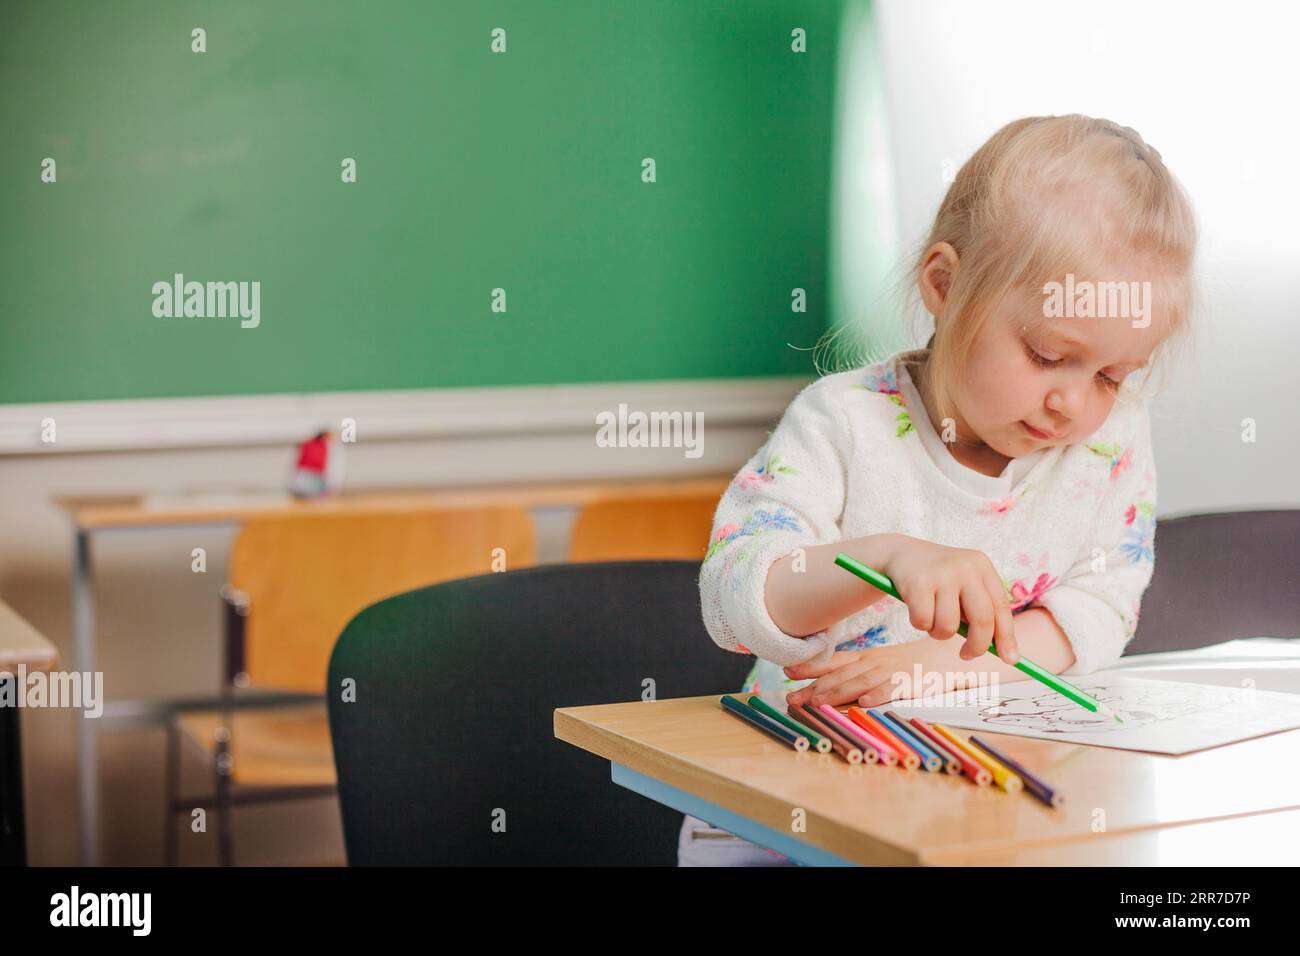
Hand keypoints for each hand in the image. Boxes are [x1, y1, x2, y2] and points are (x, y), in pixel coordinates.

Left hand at [784, 638, 962, 708]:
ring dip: (838, 693)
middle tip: (793, 699)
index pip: (834, 661)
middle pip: (841, 675)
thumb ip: (856, 671)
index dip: (810, 666)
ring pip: (861, 683)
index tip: (787, 671)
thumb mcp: (881, 662)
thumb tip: (823, 686)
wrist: (949, 656)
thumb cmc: (912, 663)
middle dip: (815, 688)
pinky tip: (865, 704)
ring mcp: (893, 672)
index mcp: (868, 658)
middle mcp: (876, 663)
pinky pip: (894, 689)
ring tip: (818, 703)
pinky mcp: (913, 683)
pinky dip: (879, 695)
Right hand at [880, 535, 1018, 663]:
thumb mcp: (963, 585)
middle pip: (982, 619)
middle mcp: (965, 567)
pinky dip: (919, 623)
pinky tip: (915, 608)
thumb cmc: (938, 578)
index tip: (1010, 659)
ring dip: (939, 632)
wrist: (901, 553)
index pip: (1001, 607)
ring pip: (949, 626)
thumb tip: (1002, 651)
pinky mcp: (918, 582)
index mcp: (982, 566)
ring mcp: (941, 574)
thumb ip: (979, 611)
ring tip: (931, 618)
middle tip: (967, 655)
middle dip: (977, 645)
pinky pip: (923, 622)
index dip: (1007, 636)